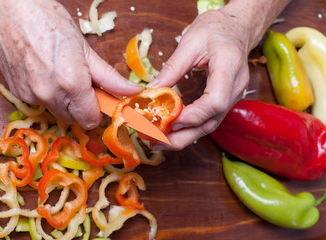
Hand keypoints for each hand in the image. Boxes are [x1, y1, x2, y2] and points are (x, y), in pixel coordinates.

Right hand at [0, 0, 142, 128]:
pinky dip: (47, 95)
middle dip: (82, 108)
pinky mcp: (17, 93)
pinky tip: (45, 73)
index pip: (90, 120)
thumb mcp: (87, 49)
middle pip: (74, 120)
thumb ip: (110, 78)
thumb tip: (132, 91)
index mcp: (72, 84)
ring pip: (56, 112)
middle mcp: (50, 95)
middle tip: (83, 85)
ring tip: (62, 75)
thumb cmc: (49, 22)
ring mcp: (30, 95)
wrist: (10, 8)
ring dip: (64, 102)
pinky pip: (39, 103)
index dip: (98, 112)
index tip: (99, 100)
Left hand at [147, 0, 290, 150]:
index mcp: (229, 67)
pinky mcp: (226, 99)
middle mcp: (235, 87)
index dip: (191, 115)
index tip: (168, 120)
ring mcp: (233, 96)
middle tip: (158, 143)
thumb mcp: (191, 41)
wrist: (237, 27)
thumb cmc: (216, 29)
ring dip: (185, 137)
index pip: (215, 101)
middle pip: (212, 121)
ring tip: (161, 142)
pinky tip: (174, 131)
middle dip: (184, 136)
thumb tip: (152, 90)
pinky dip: (190, 128)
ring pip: (210, 125)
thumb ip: (172, 67)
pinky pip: (209, 119)